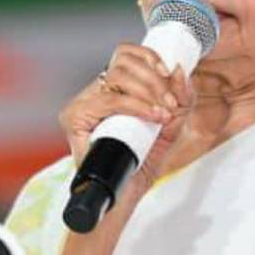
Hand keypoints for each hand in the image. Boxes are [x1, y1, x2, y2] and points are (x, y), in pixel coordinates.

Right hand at [58, 43, 194, 198]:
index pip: (125, 54)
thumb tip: (180, 70)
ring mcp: (80, 106)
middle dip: (155, 81)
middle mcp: (91, 95)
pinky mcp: (74, 120)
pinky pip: (109, 101)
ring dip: (148, 92)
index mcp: (109, 92)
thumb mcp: (168, 129)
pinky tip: (153, 116)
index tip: (170, 76)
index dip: (150, 58)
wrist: (119, 200)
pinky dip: (136, 106)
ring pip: (116, 77)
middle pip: (123, 62)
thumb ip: (180, 101)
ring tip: (162, 113)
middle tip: (170, 104)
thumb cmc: (139, 166)